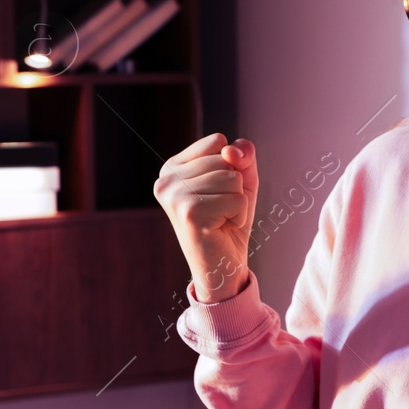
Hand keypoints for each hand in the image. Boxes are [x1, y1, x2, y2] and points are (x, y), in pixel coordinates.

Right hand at [153, 133, 257, 301]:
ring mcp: (175, 196)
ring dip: (237, 202)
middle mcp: (166, 179)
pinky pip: (236, 199)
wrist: (221, 267)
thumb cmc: (228, 221)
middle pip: (225, 160)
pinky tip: (221, 228)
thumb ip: (242, 155)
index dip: (230, 167)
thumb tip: (231, 152)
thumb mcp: (240, 180)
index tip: (216, 193)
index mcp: (171, 167)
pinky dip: (238, 215)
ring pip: (232, 178)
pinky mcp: (190, 212)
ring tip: (220, 219)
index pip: (218, 142)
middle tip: (219, 211)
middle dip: (234, 187)